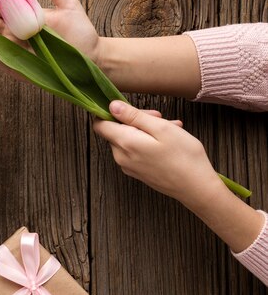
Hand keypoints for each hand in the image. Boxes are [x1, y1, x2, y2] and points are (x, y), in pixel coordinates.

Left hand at [94, 100, 265, 252]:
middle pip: (117, 130)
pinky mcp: (137, 172)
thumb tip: (111, 106)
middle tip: (161, 118)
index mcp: (124, 143)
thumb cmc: (183, 156)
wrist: (196, 188)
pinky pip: (136, 151)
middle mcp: (121, 157)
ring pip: (129, 140)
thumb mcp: (160, 128)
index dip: (112, 113)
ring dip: (147, 130)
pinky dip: (148, 142)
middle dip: (137, 120)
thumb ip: (133, 116)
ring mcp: (128, 166)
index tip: (132, 109)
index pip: (99, 124)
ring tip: (171, 128)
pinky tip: (169, 141)